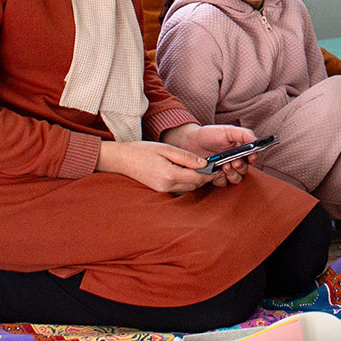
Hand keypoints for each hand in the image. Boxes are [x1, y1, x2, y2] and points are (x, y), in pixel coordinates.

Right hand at [95, 139, 217, 193]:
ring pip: (188, 188)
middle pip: (194, 185)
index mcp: (170, 175)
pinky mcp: (159, 191)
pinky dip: (186, 182)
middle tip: (212, 168)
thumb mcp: (166, 149)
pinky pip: (179, 189)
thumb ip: (186, 157)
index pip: (197, 178)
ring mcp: (162, 191)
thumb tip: (204, 163)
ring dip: (196, 181)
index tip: (218, 169)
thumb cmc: (142, 151)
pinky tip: (186, 172)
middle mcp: (167, 186)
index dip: (210, 174)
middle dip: (204, 178)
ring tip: (199, 168)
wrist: (121, 160)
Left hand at [162, 123, 261, 185]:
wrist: (189, 141)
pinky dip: (221, 178)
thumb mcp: (228, 131)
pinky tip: (215, 171)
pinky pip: (222, 183)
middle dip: (241, 167)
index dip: (254, 158)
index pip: (252, 157)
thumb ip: (244, 134)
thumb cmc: (209, 135)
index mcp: (240, 150)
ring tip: (225, 166)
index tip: (251, 157)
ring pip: (236, 178)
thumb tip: (256, 141)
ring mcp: (224, 170)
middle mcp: (234, 161)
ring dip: (233, 174)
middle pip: (245, 170)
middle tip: (234, 162)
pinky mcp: (214, 177)